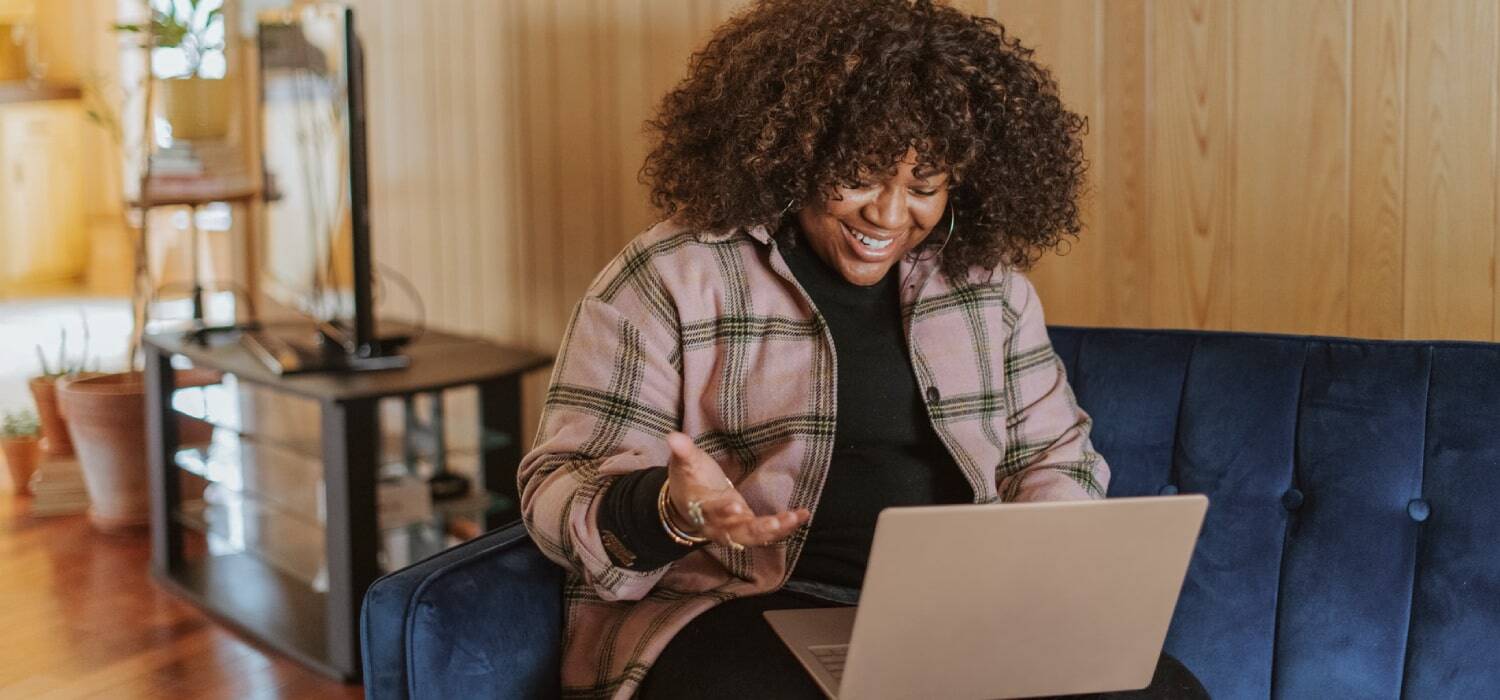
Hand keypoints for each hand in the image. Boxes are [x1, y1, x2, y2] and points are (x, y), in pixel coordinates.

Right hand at [664, 431, 810, 548]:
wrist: (688, 506)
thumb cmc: (689, 481)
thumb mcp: (684, 464)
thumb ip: (683, 452)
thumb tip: (673, 436)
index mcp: (701, 508)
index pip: (711, 511)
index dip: (721, 511)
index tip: (734, 506)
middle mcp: (718, 526)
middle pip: (736, 532)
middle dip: (756, 529)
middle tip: (774, 523)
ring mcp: (735, 530)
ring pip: (755, 536)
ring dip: (776, 530)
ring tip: (794, 518)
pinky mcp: (748, 529)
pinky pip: (767, 533)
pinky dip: (785, 527)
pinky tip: (802, 515)